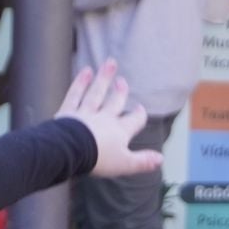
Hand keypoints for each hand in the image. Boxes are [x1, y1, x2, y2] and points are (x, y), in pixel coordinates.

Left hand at [56, 61, 156, 178]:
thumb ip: (142, 161)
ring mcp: (85, 114)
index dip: (138, 116)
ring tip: (110, 64)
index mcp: (119, 132)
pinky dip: (81, 83)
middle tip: (122, 82)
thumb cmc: (99, 159)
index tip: (140, 109)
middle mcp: (104, 119)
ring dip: (104, 79)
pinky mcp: (68, 113)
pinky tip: (86, 71)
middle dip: (120, 93)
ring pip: (96, 93)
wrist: (72, 151)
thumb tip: (161, 158)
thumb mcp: (125, 164)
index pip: (133, 122)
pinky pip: (75, 95)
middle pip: (114, 103)